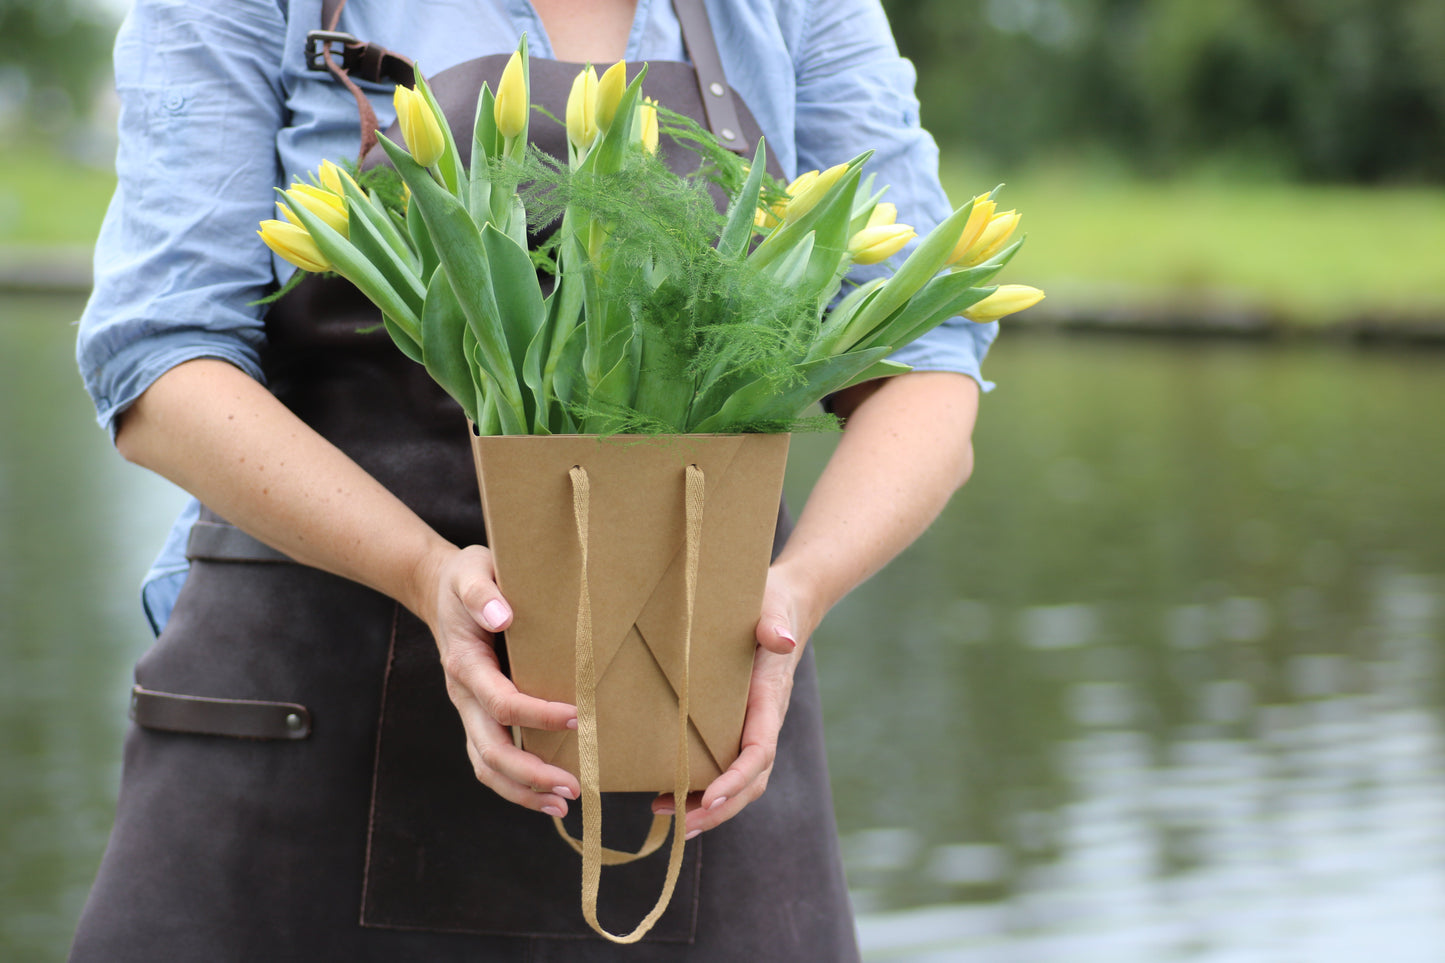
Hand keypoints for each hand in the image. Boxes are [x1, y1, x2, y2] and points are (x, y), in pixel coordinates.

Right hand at [423, 545, 581, 816]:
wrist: (439, 590)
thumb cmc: (466, 579)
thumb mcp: (471, 571)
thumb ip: (483, 592)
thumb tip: (502, 615)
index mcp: (465, 664)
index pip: (501, 701)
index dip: (537, 714)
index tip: (576, 715)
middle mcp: (464, 695)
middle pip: (490, 750)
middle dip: (531, 773)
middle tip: (574, 785)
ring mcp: (469, 710)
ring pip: (487, 765)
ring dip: (523, 790)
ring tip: (564, 803)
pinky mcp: (478, 716)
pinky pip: (491, 759)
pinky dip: (517, 783)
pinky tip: (548, 794)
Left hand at [650, 562, 818, 835]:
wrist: (783, 606)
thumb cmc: (773, 605)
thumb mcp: (772, 608)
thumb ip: (774, 624)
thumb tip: (783, 639)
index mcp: (769, 700)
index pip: (759, 751)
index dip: (736, 778)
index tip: (709, 796)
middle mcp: (762, 722)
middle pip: (750, 782)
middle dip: (720, 808)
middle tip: (683, 825)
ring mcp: (749, 727)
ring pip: (737, 781)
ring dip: (707, 806)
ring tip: (667, 817)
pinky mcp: (733, 725)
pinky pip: (722, 765)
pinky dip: (699, 787)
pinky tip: (668, 794)